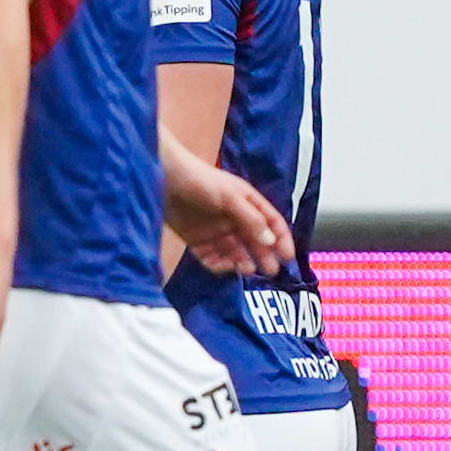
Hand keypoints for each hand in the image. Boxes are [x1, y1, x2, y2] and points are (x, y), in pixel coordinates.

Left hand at [161, 149, 292, 279]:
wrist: (162, 178)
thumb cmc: (199, 180)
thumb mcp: (230, 197)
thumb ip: (251, 219)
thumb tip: (270, 241)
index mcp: (247, 202)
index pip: (271, 222)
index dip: (281, 238)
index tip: (288, 256)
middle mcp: (233, 218)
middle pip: (254, 240)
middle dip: (264, 255)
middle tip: (270, 272)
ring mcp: (215, 230)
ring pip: (234, 251)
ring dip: (242, 261)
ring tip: (247, 269)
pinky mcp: (196, 239)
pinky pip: (211, 257)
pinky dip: (218, 264)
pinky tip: (224, 266)